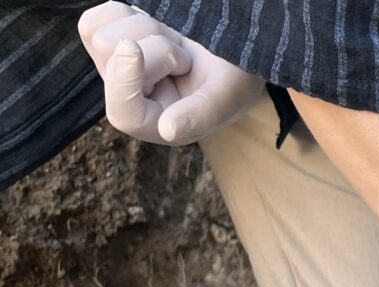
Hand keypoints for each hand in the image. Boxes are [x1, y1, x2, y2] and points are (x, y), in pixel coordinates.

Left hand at [79, 1, 262, 145]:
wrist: (232, 51)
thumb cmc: (233, 78)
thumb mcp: (226, 97)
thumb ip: (201, 114)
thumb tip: (168, 129)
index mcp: (157, 124)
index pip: (123, 112)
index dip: (124, 79)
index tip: (133, 47)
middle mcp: (130, 98)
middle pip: (112, 60)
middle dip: (157, 46)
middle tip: (186, 59)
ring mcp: (116, 68)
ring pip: (102, 35)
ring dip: (147, 30)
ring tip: (174, 45)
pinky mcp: (110, 41)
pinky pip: (96, 20)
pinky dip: (123, 15)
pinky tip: (153, 30)